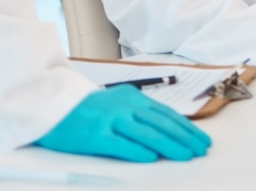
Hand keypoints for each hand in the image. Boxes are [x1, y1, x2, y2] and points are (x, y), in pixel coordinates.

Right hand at [35, 85, 210, 161]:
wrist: (53, 105)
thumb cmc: (88, 109)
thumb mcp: (117, 103)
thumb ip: (139, 114)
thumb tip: (166, 133)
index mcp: (132, 97)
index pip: (166, 114)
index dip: (186, 127)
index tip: (201, 139)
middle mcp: (125, 106)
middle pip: (161, 123)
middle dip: (185, 137)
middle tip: (201, 150)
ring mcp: (110, 119)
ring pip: (147, 133)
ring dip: (170, 145)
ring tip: (186, 156)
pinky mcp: (96, 135)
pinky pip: (121, 144)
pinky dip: (137, 150)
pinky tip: (152, 158)